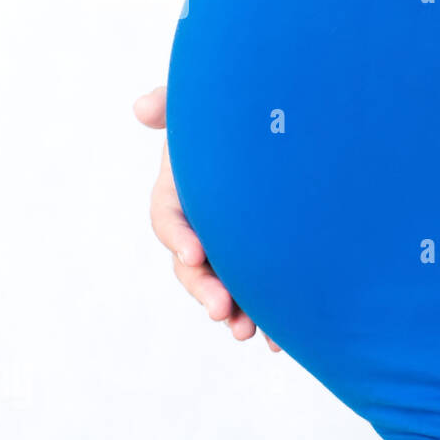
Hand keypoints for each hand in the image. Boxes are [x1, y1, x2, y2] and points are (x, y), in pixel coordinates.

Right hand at [134, 86, 279, 351]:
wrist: (296, 120)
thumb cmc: (241, 108)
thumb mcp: (205, 100)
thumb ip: (176, 102)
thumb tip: (143, 108)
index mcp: (182, 186)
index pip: (168, 215)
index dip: (177, 234)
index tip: (194, 251)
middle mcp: (203, 220)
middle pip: (192, 263)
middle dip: (203, 288)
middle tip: (222, 310)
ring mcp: (233, 241)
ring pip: (224, 284)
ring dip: (234, 312)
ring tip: (248, 332)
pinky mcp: (266, 256)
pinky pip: (262, 289)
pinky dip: (269, 314)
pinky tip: (280, 339)